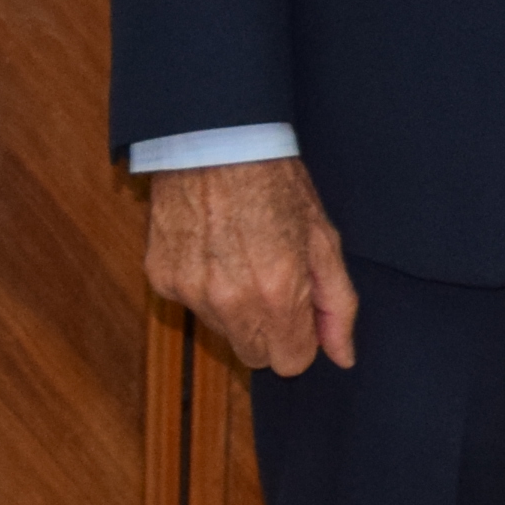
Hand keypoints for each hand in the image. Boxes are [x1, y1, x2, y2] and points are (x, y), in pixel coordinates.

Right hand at [144, 155, 359, 375]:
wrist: (215, 141)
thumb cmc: (276, 183)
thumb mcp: (323, 238)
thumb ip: (337, 304)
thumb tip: (343, 357)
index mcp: (278, 293)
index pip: (290, 363)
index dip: (301, 338)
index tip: (300, 308)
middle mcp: (231, 301)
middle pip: (255, 356)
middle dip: (270, 331)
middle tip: (273, 280)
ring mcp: (191, 292)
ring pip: (222, 331)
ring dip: (236, 308)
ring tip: (242, 256)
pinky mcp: (161, 278)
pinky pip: (191, 305)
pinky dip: (204, 288)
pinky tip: (213, 248)